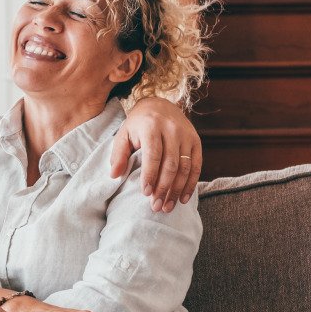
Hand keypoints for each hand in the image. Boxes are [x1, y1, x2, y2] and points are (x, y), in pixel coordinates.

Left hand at [111, 96, 201, 212]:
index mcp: (152, 126)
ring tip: (167, 206)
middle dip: (164, 188)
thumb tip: (114, 175)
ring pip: (184, 167)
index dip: (150, 175)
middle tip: (156, 206)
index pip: (153, 155)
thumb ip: (118, 154)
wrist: (159, 105)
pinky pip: (196, 165)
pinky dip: (191, 184)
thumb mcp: (124, 134)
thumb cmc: (138, 124)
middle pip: (171, 164)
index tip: (145, 193)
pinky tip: (183, 198)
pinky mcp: (196, 141)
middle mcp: (172, 130)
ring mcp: (186, 135)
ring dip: (177, 190)